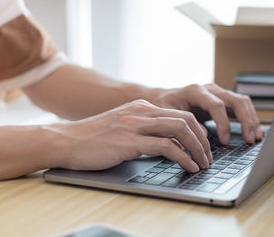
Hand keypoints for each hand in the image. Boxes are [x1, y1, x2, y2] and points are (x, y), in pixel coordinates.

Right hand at [45, 100, 211, 172]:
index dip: (198, 131)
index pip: (180, 114)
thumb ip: (145, 131)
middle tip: (209, 156)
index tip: (204, 146)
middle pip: (186, 119)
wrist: (64, 141)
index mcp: (142, 107)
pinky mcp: (130, 141)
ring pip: (181, 130)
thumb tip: (169, 144)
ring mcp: (136, 125)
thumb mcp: (123, 127)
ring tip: (204, 163)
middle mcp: (142, 112)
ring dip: (198, 148)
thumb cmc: (92, 138)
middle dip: (203, 139)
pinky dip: (183, 157)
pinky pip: (167, 147)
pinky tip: (189, 166)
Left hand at [150, 84, 263, 144]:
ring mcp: (219, 93)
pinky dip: (250, 119)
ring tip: (255, 137)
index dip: (223, 123)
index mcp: (196, 91)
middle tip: (249, 139)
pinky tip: (255, 132)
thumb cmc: (163, 106)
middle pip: (235, 100)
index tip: (225, 141)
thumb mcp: (167, 116)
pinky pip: (241, 107)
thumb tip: (204, 136)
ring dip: (251, 119)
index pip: (217, 105)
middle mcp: (210, 89)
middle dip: (245, 120)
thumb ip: (183, 125)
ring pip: (242, 102)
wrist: (163, 98)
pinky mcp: (224, 101)